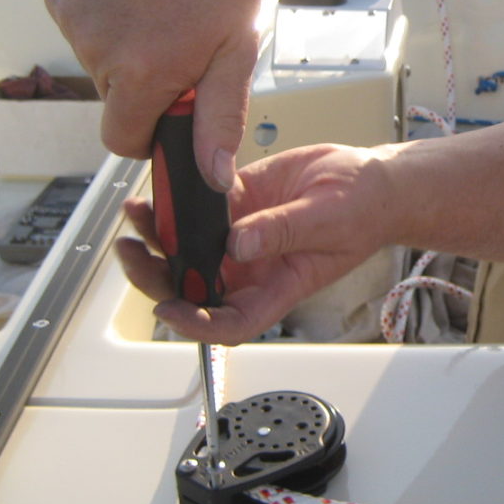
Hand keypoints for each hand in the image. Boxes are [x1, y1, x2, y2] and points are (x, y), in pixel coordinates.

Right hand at [46, 0, 260, 189]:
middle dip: (146, 85)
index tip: (172, 110)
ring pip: (101, 63)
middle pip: (115, 101)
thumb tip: (213, 174)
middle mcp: (97, 50)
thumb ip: (220, 116)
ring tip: (162, 6)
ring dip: (129, 49)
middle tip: (182, 41)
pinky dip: (110, 20)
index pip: (122, 141)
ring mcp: (74, 20)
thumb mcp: (236, 47)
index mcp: (140, 73)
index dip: (150, 134)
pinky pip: (86, 29)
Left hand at [116, 143, 396, 344]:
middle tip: (133, 254)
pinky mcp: (237, 202)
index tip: (170, 309)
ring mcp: (240, 237)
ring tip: (137, 213)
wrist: (371, 179)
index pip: (230, 322)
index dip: (196, 324)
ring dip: (157, 237)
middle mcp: (251, 269)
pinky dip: (174, 199)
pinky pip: (197, 207)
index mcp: (276, 287)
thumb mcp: (326, 220)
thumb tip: (238, 242)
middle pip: (194, 288)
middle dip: (157, 277)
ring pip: (187, 248)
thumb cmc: (363, 210)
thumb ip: (282, 230)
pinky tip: (159, 187)